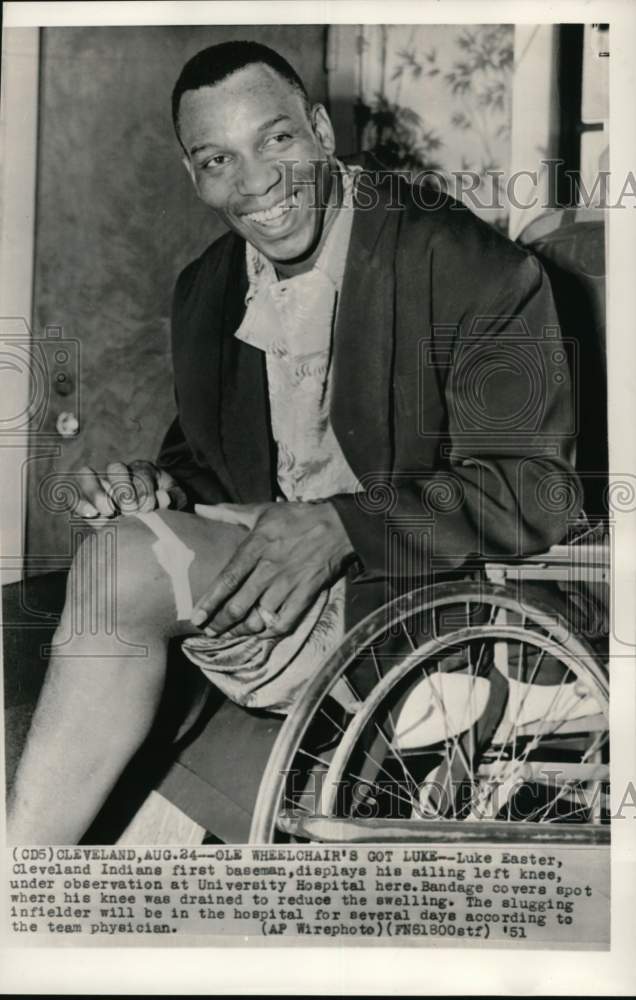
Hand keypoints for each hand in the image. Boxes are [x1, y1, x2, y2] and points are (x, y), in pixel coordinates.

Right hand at [70, 460, 186, 520]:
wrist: (150, 507)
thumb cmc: (164, 501)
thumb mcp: (176, 497)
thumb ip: (173, 497)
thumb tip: (163, 500)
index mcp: (144, 470)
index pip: (141, 473)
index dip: (143, 490)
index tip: (147, 508)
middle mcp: (120, 473)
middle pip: (115, 468)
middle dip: (122, 488)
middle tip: (129, 509)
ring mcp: (101, 484)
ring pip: (87, 476)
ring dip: (95, 492)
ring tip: (107, 511)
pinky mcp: (87, 500)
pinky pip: (74, 494)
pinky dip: (78, 502)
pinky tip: (90, 515)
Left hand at [190, 501, 354, 637]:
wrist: (337, 526)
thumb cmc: (296, 518)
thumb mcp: (261, 510)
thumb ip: (228, 512)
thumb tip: (199, 509)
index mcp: (256, 547)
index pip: (228, 580)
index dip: (210, 601)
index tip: (195, 618)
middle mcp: (269, 569)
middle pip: (239, 605)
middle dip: (220, 623)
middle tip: (209, 631)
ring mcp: (288, 584)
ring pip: (259, 618)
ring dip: (242, 630)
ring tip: (231, 632)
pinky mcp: (305, 595)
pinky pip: (285, 622)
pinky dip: (270, 632)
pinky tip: (261, 632)